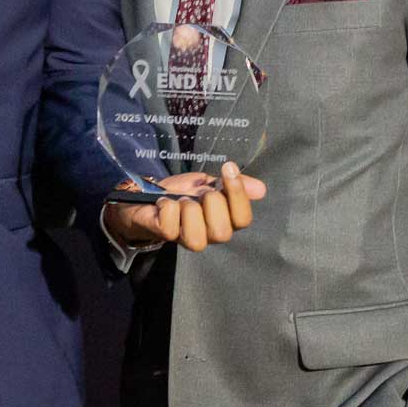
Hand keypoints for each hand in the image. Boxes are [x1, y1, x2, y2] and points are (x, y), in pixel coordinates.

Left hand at [103, 162, 265, 251]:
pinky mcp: (164, 235)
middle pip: (222, 232)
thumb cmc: (182, 191)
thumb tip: (261, 189)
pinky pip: (170, 226)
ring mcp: (186, 238)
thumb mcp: (209, 182)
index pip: (243, 219)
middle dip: (211, 204)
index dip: (239, 195)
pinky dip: (168, 207)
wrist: (146, 195)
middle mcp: (209, 235)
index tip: (228, 168)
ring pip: (197, 238)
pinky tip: (164, 202)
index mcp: (224, 220)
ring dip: (189, 210)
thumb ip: (233, 185)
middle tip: (200, 192)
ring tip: (182, 200)